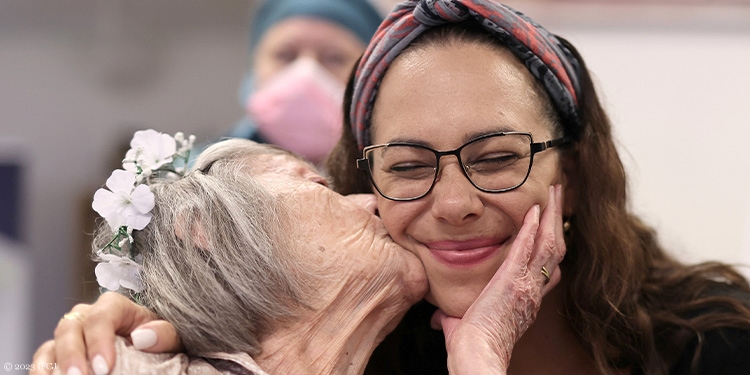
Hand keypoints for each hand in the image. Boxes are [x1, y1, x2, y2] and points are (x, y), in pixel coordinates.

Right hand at [30, 292, 181, 374]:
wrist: (148, 350)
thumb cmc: (159, 340)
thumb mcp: (171, 336)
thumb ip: (164, 333)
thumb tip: (143, 337)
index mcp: (115, 307)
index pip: (102, 315)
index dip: (100, 340)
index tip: (105, 368)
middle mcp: (88, 316)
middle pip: (71, 327)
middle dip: (72, 355)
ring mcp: (72, 335)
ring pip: (52, 343)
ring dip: (51, 366)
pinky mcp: (60, 353)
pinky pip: (44, 359)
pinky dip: (43, 371)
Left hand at [431, 185, 565, 373]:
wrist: (476, 354)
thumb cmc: (470, 346)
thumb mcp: (465, 325)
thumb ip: (454, 316)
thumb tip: (437, 319)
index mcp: (525, 299)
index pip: (545, 267)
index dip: (551, 243)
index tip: (551, 225)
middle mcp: (533, 290)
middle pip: (555, 248)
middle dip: (558, 219)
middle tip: (559, 195)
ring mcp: (527, 284)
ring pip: (551, 243)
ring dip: (553, 214)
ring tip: (555, 191)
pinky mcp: (513, 279)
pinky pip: (529, 246)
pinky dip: (534, 226)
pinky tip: (536, 207)